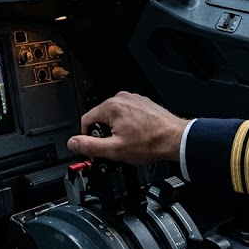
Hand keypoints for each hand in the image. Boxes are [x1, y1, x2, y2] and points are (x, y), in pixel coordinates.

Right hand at [67, 91, 189, 163]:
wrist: (175, 139)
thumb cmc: (150, 143)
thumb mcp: (114, 150)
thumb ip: (90, 146)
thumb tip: (73, 143)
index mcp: (111, 106)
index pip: (86, 120)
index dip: (87, 137)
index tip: (95, 148)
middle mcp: (121, 98)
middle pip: (100, 118)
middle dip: (104, 133)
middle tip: (115, 147)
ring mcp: (133, 99)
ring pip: (114, 116)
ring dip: (117, 129)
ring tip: (129, 142)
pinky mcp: (143, 103)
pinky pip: (127, 114)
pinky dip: (129, 125)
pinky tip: (138, 135)